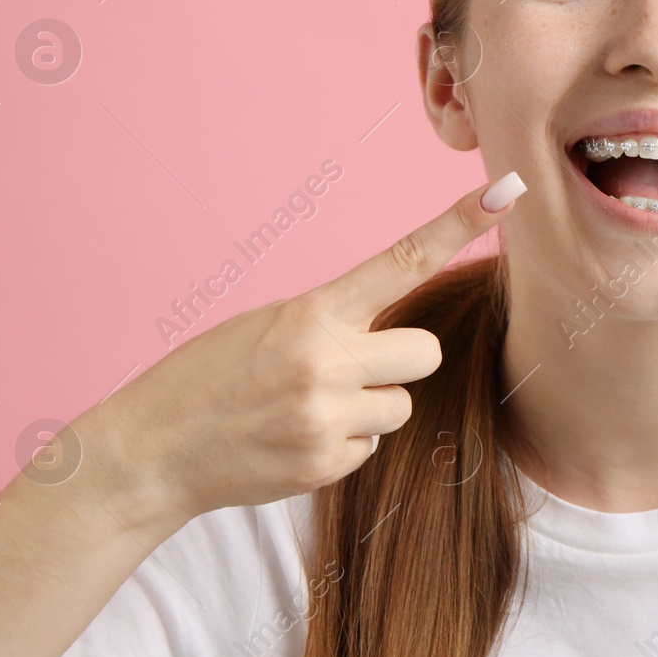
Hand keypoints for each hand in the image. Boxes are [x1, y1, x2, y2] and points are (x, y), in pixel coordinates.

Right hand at [80, 173, 526, 528]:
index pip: (401, 260)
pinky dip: (343, 442)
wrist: (153, 451)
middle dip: (398, 361)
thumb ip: (333, 321)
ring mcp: (327, 418)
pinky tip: (295, 438)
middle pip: (425, 353)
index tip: (504, 192)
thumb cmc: (212, 377)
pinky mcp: (326, 464)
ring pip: (402, 404)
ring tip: (310, 406)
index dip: (456, 226)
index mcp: (311, 312)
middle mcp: (326, 362)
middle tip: (350, 366)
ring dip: (371, 406)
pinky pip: (371, 445)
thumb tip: (396, 338)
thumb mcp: (268, 326)